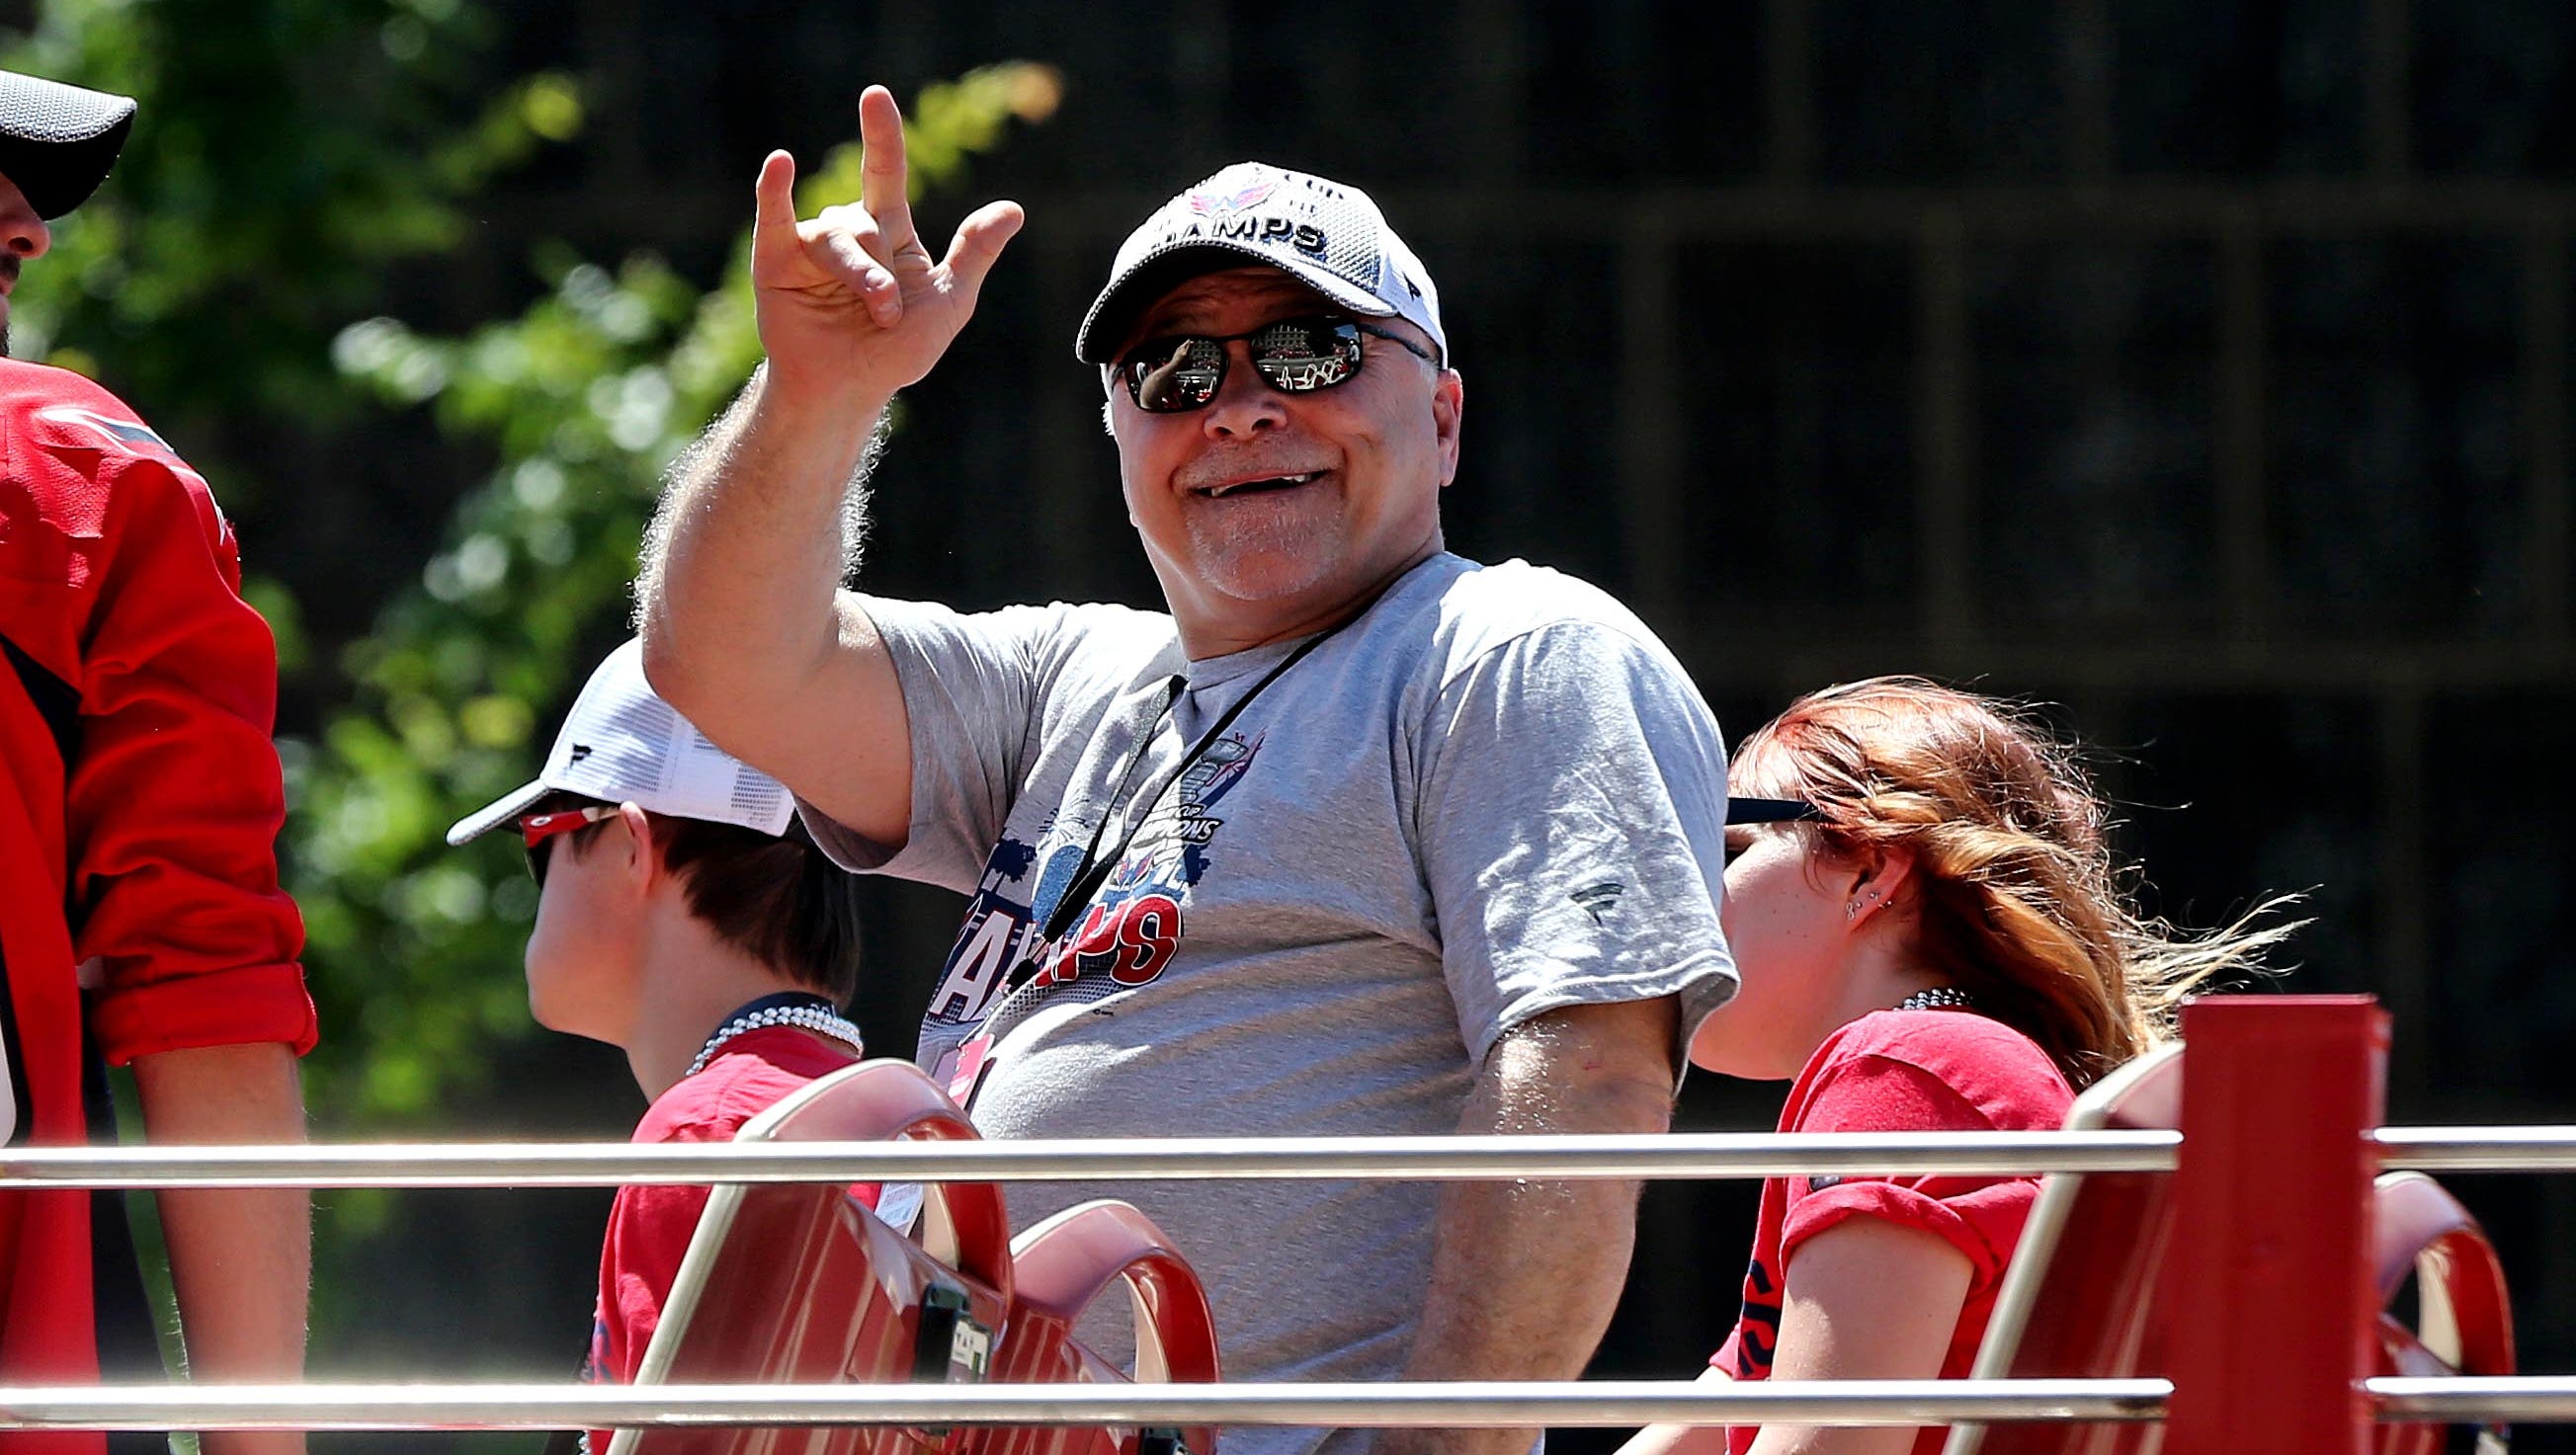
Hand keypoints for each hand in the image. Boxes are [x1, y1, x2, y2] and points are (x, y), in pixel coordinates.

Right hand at [750, 84, 1024, 404]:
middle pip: (865, 223)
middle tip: (888, 313)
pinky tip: (780, 165)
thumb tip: (1014, 209)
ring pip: (837, 237)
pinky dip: (773, 190)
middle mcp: (849, 230)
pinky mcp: (774, 260)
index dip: (882, 135)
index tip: (875, 96)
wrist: (848, 391)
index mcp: (889, 232)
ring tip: (872, 316)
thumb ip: (974, 254)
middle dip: (880, 272)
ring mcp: (809, 243)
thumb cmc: (897, 351)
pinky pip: (773, 216)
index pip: (885, 172)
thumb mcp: (949, 304)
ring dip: (860, 278)